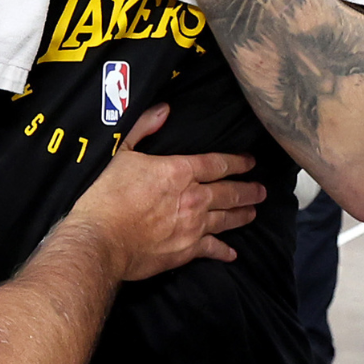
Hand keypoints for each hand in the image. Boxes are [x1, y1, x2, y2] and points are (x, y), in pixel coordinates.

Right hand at [65, 103, 265, 279]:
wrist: (103, 239)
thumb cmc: (108, 195)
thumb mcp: (122, 153)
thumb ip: (145, 128)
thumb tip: (164, 109)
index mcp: (179, 171)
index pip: (217, 163)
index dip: (237, 162)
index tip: (250, 162)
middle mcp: (193, 198)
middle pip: (229, 192)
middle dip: (248, 190)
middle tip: (261, 190)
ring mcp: (193, 226)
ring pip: (226, 219)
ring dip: (242, 215)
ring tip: (253, 212)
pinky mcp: (187, 251)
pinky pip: (213, 249)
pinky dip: (224, 251)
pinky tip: (231, 253)